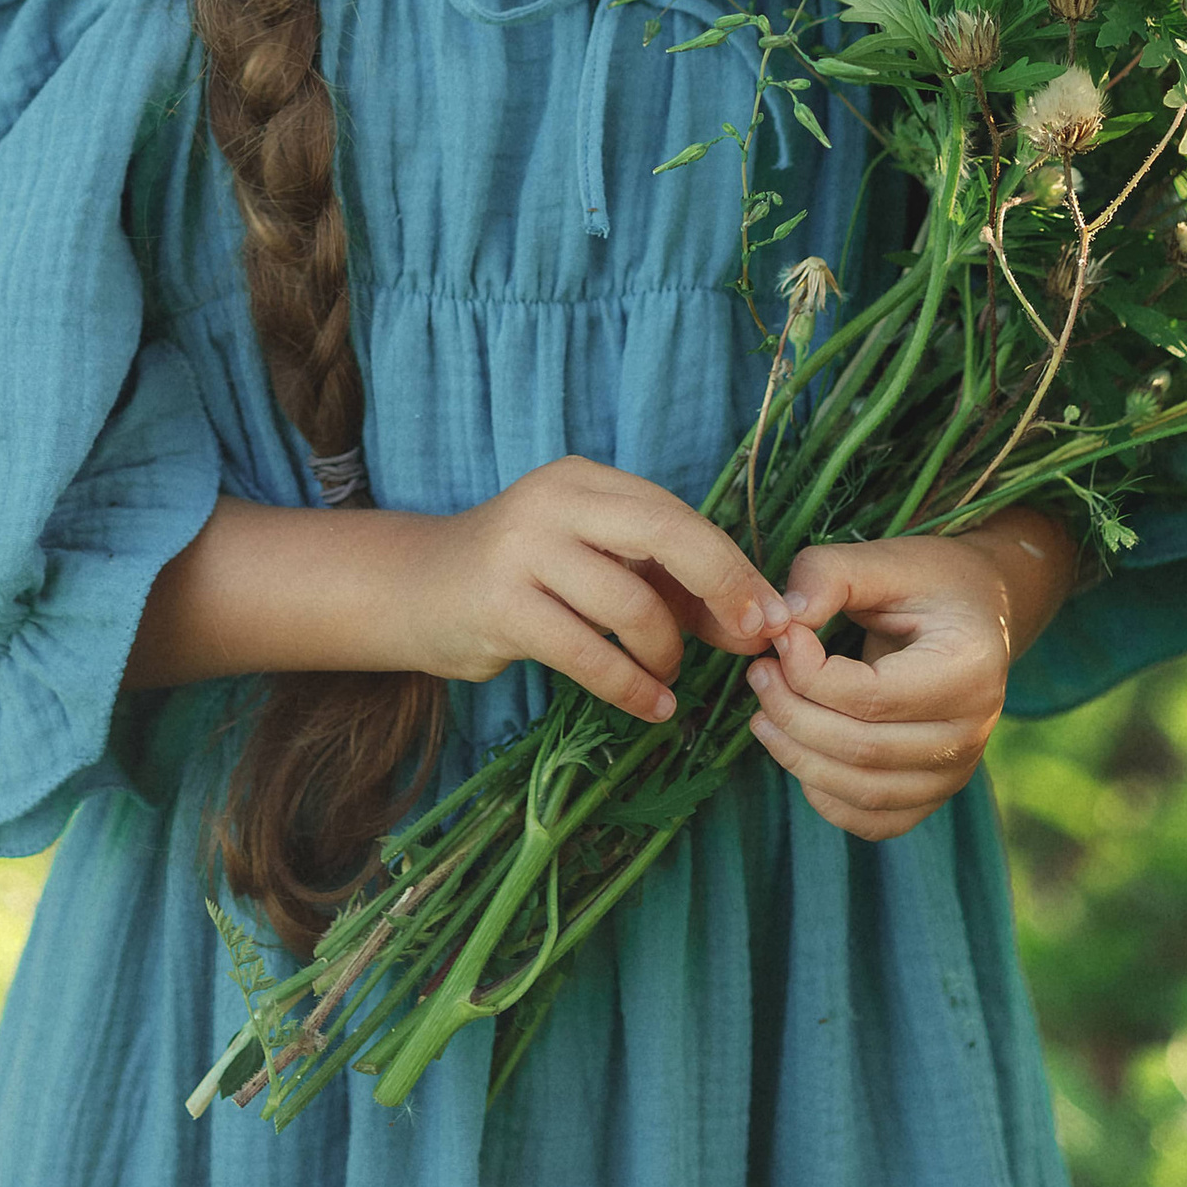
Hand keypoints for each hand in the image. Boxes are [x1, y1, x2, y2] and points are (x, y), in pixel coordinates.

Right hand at [417, 459, 793, 726]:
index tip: (770, 614)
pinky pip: (589, 656)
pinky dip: (632, 688)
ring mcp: (523, 551)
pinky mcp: (501, 608)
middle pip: (666, 534)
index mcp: (585, 479)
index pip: (676, 514)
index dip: (731, 565)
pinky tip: (653, 707)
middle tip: (752, 639)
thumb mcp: (591, 560)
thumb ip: (662, 581)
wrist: (416, 590)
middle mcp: (555, 501)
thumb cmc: (522, 577)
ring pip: (630, 606)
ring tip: (668, 676)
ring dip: (667, 653)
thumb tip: (752, 622)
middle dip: (722, 587)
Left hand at [743, 512, 1079, 839]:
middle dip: (792, 714)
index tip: (780, 635)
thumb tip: (780, 621)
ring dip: (798, 757)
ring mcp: (958, 770)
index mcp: (968, 668)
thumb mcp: (885, 558)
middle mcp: (974, 730)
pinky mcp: (936, 791)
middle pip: (863, 749)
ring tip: (762, 713)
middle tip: (758, 673)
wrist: (977, 612)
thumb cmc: (929, 581)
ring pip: (863, 792)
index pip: (871, 696)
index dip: (808, 673)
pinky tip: (798, 752)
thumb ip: (829, 575)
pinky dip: (826, 797)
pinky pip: (874, 820)